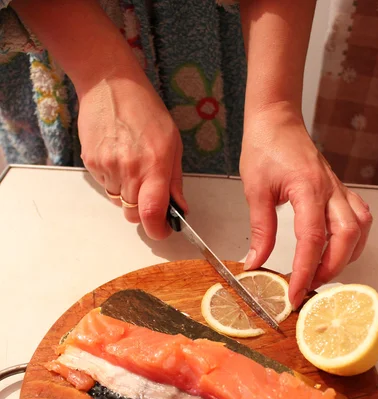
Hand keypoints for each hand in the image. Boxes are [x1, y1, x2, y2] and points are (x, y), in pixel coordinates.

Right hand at [78, 66, 186, 239]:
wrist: (110, 84)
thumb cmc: (145, 109)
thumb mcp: (172, 142)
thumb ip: (175, 180)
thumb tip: (179, 209)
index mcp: (154, 165)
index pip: (151, 213)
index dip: (158, 229)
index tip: (163, 230)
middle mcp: (129, 170)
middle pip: (133, 214)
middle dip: (143, 211)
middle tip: (149, 191)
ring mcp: (107, 167)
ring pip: (119, 203)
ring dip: (128, 195)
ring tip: (132, 166)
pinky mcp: (91, 163)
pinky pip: (105, 187)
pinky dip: (114, 181)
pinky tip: (118, 157)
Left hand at [239, 102, 372, 308]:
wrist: (277, 121)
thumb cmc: (266, 147)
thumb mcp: (255, 191)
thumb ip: (260, 230)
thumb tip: (256, 262)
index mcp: (308, 188)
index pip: (312, 239)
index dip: (303, 271)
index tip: (293, 292)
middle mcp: (329, 189)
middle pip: (346, 237)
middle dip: (330, 269)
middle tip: (308, 287)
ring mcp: (338, 189)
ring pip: (359, 228)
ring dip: (346, 256)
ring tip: (322, 273)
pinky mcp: (338, 190)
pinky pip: (359, 217)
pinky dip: (353, 239)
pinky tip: (339, 249)